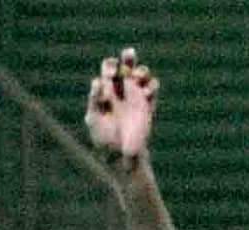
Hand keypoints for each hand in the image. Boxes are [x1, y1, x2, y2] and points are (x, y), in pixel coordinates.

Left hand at [85, 47, 158, 161]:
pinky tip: (145, 94)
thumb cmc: (103, 137)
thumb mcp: (94, 118)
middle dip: (128, 57)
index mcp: (106, 90)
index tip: (110, 78)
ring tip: (136, 79)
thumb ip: (94, 100)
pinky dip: (151, 85)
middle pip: (126, 64)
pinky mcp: (148, 102)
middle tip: (127, 58)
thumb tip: (97, 81)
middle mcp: (121, 89)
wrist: (121, 153)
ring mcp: (136, 94)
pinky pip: (153, 85)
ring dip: (140, 70)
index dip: (110, 67)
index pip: (108, 69)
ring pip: (141, 71)